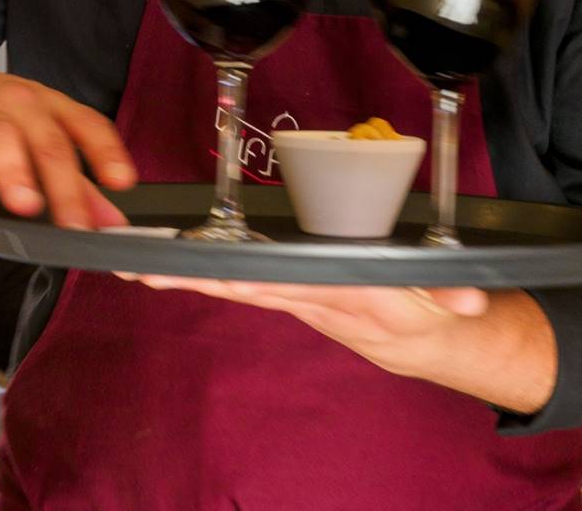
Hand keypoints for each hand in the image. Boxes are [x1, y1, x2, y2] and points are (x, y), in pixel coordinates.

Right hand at [0, 48, 135, 228]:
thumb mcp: (36, 143)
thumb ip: (76, 184)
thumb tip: (113, 225)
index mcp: (48, 107)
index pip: (85, 123)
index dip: (106, 151)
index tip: (122, 181)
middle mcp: (16, 102)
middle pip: (46, 140)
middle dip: (64, 185)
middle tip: (75, 225)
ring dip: (13, 168)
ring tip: (24, 202)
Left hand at [115, 273, 487, 378]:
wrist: (432, 340)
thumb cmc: (429, 301)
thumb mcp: (446, 298)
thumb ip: (453, 292)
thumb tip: (469, 297)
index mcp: (350, 297)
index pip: (291, 284)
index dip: (251, 277)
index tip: (210, 271)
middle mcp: (318, 303)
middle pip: (247, 288)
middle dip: (196, 279)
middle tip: (146, 269)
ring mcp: (303, 303)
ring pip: (238, 288)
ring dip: (188, 279)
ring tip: (138, 268)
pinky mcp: (298, 299)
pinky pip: (246, 288)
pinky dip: (207, 278)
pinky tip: (165, 272)